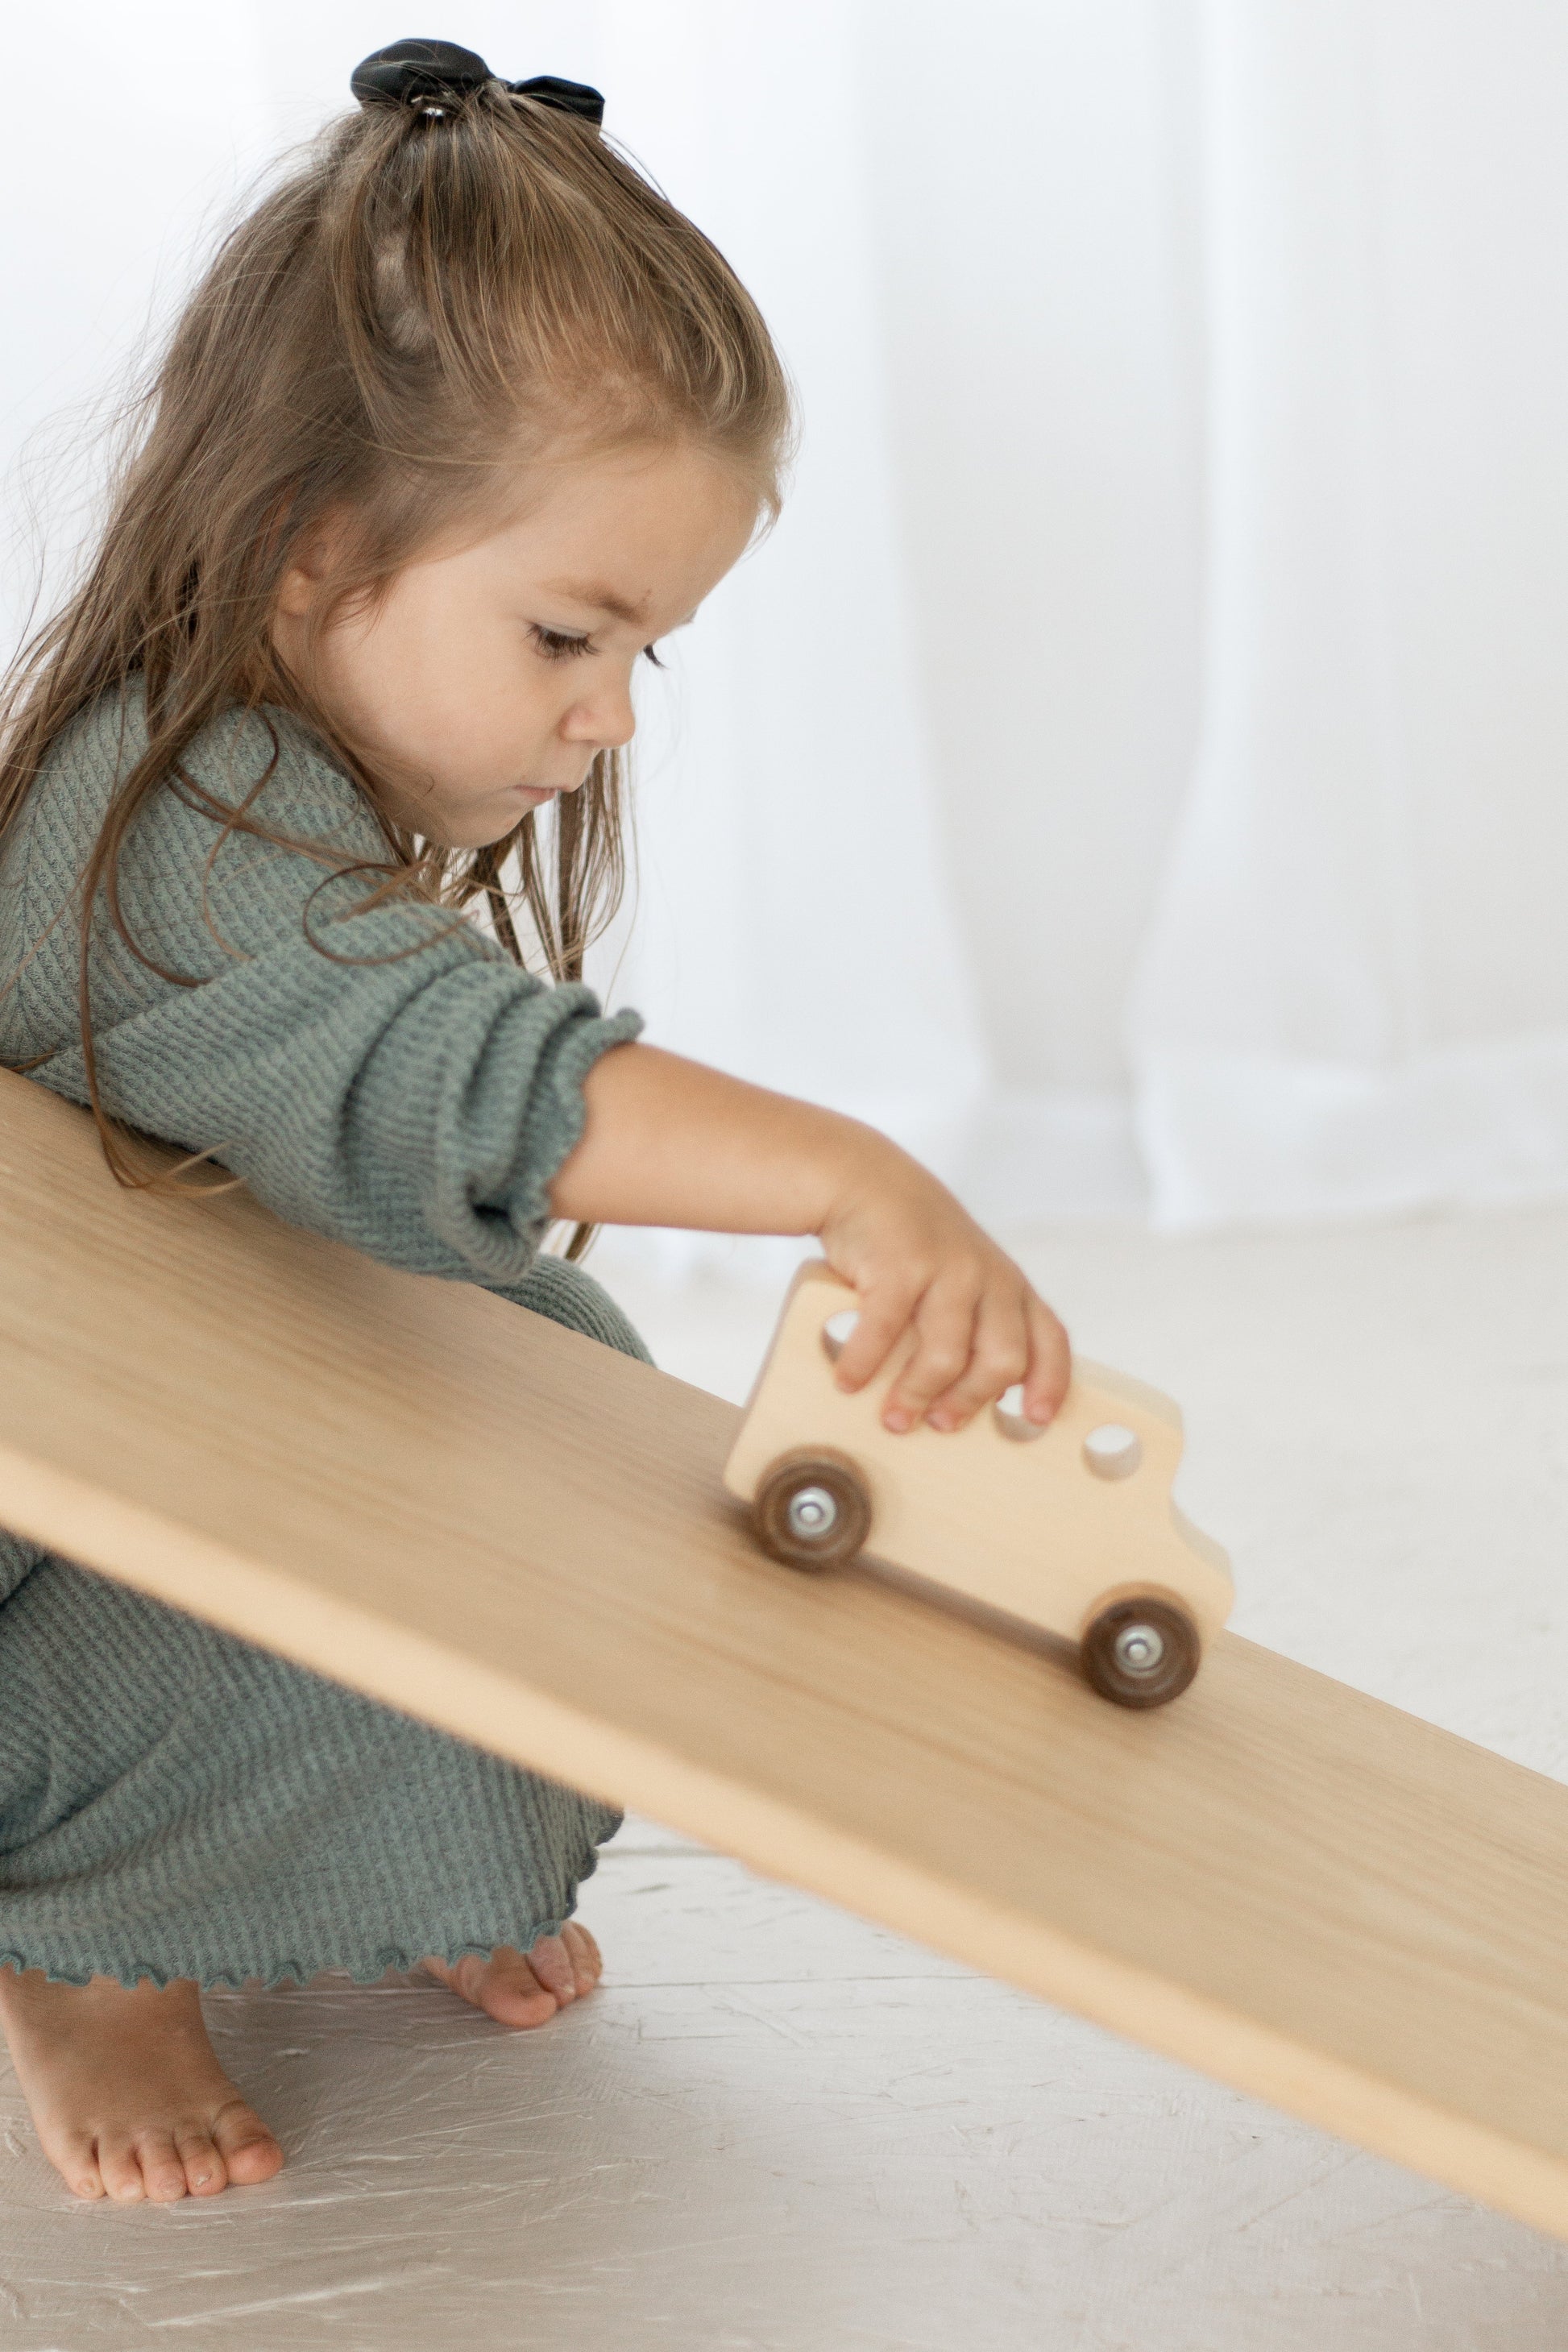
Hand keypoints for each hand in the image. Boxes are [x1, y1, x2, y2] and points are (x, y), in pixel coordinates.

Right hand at [819, 1143, 1069, 1435]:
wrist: (861, 1177)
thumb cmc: (908, 1241)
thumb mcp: (958, 1272)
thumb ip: (972, 1321)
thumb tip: (961, 1396)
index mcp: (1009, 1283)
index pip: (1050, 1339)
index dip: (1050, 1383)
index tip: (1036, 1421)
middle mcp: (987, 1275)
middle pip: (1003, 1359)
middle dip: (971, 1401)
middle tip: (942, 1424)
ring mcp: (947, 1268)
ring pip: (946, 1356)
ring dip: (915, 1395)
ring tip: (892, 1418)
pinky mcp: (901, 1266)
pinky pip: (886, 1332)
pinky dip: (864, 1363)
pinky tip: (848, 1381)